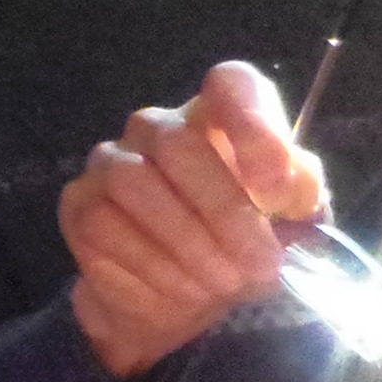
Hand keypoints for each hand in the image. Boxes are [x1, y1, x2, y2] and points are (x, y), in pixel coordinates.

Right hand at [58, 62, 328, 381]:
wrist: (188, 297)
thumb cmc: (247, 244)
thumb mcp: (293, 224)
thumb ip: (301, 196)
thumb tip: (288, 191)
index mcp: (220, 119)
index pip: (231, 84)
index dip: (254, 127)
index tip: (276, 189)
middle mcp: (159, 128)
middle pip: (180, 144)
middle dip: (227, 213)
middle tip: (259, 264)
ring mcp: (111, 162)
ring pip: (137, 183)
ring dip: (189, 243)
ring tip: (223, 282)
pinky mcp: (81, 206)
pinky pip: (106, 226)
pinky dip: (153, 267)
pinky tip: (184, 290)